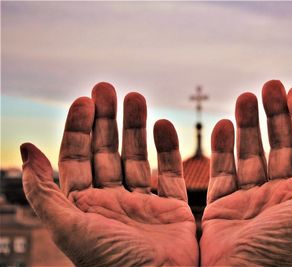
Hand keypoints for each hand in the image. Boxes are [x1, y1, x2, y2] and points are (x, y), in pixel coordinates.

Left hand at [21, 83, 197, 265]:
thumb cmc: (113, 265)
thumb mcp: (69, 228)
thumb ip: (43, 191)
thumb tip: (27, 149)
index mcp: (83, 206)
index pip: (76, 158)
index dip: (78, 128)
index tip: (84, 101)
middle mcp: (111, 202)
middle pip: (106, 151)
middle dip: (105, 119)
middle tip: (107, 88)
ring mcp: (142, 204)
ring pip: (136, 156)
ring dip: (135, 127)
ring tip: (136, 97)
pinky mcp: (171, 208)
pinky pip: (168, 172)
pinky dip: (167, 149)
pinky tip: (163, 125)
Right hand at [200, 80, 291, 265]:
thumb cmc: (283, 251)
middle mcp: (281, 194)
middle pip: (280, 144)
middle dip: (276, 114)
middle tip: (268, 85)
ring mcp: (252, 199)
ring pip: (251, 152)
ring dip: (248, 125)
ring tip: (244, 97)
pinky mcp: (224, 205)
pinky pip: (224, 170)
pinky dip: (222, 147)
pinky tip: (221, 125)